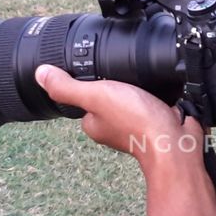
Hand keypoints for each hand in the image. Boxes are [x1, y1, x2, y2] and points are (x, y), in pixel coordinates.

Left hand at [35, 65, 203, 167]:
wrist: (175, 142)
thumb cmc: (137, 123)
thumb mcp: (96, 96)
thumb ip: (67, 86)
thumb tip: (40, 74)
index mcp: (93, 123)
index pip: (84, 95)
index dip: (92, 80)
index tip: (104, 73)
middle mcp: (112, 127)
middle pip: (110, 95)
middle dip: (120, 83)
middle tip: (129, 78)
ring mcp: (136, 126)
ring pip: (132, 98)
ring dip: (140, 89)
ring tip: (145, 84)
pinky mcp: (156, 121)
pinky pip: (153, 102)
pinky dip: (157, 96)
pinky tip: (161, 92)